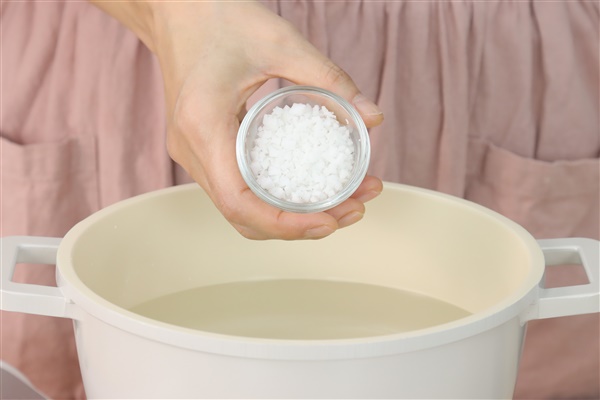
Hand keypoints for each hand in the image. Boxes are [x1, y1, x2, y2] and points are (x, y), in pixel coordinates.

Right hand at [92, 0, 383, 239]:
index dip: (287, 223)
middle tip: (352, 209)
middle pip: (244, 216)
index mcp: (203, 125)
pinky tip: (312, 187)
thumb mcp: (280, 41)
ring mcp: (194, 154)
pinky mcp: (203, 151)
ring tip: (342, 202)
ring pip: (242, 209)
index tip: (331, 220)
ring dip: (291, 216)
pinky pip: (239, 190)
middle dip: (300, 225)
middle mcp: (192, 150)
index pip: (240, 201)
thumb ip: (329, 79)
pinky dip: (276, 199)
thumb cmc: (219, 17)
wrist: (176, 9)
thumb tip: (373, 118)